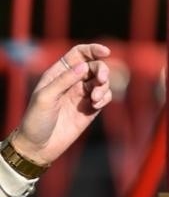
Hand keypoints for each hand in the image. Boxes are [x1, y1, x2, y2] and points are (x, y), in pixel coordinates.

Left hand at [13, 44, 111, 166]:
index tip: (105, 52)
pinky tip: (96, 104)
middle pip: (94, 65)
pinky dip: (105, 97)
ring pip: (102, 81)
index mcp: (59, 73)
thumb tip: (85, 66)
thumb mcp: (45, 97)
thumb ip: (64, 80)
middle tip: (102, 79)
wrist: (38, 147)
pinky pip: (105, 96)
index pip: (79, 54)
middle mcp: (73, 81)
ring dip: (104, 85)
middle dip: (102, 69)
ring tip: (95, 98)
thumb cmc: (36, 120)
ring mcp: (82, 95)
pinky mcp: (91, 108)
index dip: (93, 49)